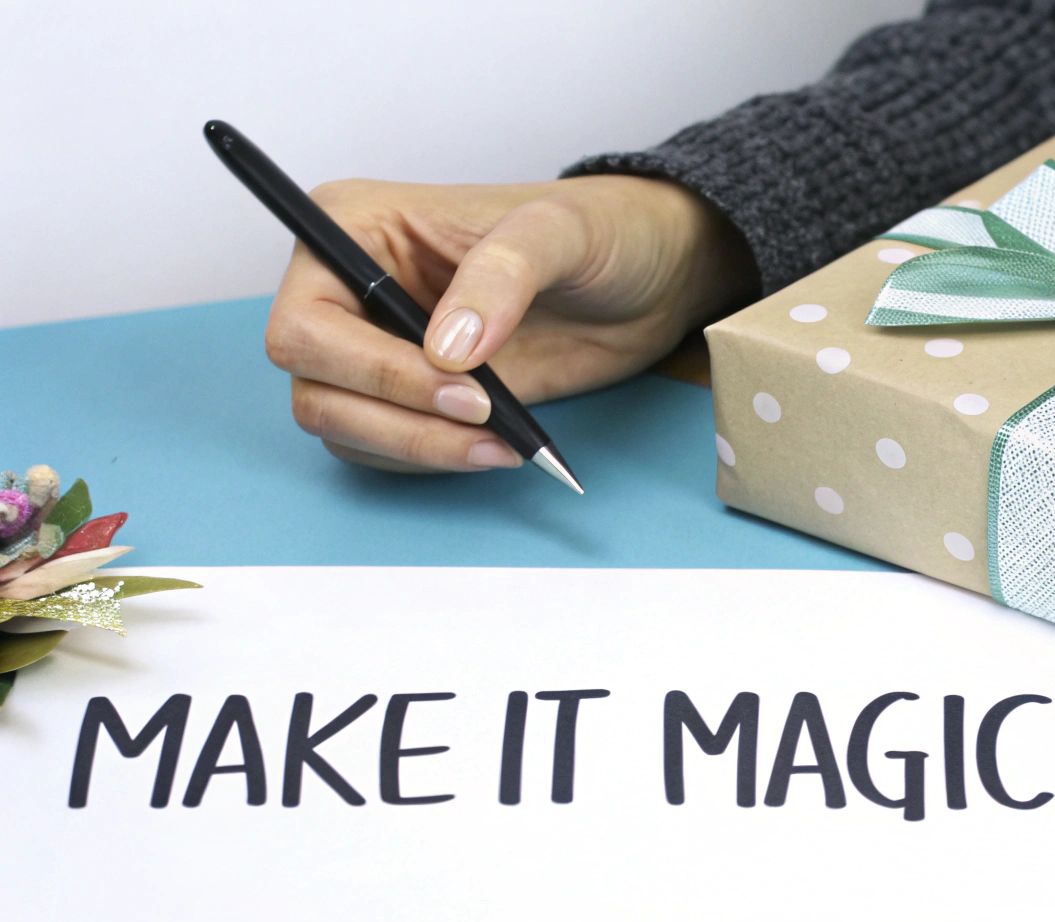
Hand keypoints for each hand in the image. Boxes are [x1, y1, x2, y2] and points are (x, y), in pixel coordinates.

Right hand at [263, 174, 756, 471]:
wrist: (648, 276)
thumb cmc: (601, 231)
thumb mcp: (560, 231)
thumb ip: (503, 275)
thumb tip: (446, 351)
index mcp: (353, 228)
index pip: (305, 321)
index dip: (369, 368)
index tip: (460, 386)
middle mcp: (347, 290)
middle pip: (314, 384)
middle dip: (396, 417)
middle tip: (489, 421)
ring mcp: (375, 347)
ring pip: (344, 426)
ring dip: (417, 448)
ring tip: (505, 443)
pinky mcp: (412, 395)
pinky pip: (383, 448)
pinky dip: (432, 459)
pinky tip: (499, 447)